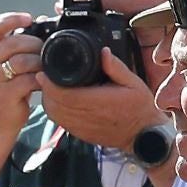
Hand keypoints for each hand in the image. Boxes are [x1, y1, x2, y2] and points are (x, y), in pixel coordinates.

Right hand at [0, 13, 40, 137]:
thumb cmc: (10, 88)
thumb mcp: (11, 64)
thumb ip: (22, 44)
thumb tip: (41, 20)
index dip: (11, 19)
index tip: (29, 19)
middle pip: (13, 43)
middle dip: (34, 44)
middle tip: (45, 52)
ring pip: (21, 61)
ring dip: (38, 62)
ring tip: (45, 68)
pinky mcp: (4, 95)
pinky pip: (26, 81)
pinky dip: (39, 80)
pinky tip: (43, 82)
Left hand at [36, 46, 167, 157]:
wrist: (142, 135)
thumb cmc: (139, 108)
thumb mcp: (133, 83)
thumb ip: (116, 67)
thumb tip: (103, 51)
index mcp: (98, 102)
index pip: (64, 95)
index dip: (49, 84)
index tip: (44, 72)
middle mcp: (87, 116)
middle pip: (54, 104)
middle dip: (46, 89)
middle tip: (44, 75)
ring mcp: (81, 127)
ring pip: (54, 114)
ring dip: (48, 100)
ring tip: (50, 86)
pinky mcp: (80, 134)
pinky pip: (59, 122)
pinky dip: (54, 110)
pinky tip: (58, 100)